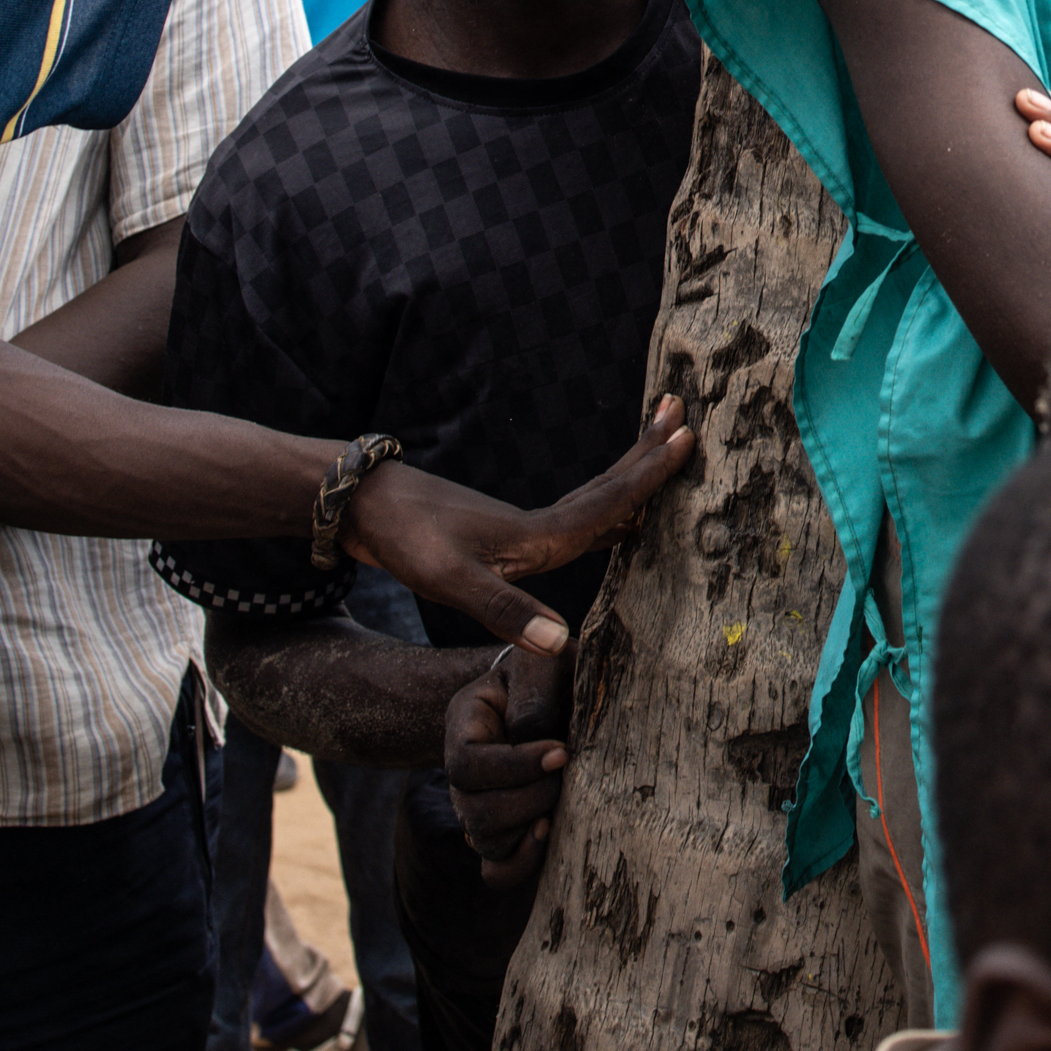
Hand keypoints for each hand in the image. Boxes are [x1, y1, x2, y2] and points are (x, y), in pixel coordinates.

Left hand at [347, 395, 692, 652]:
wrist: (361, 508)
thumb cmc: (405, 540)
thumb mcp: (450, 580)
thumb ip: (505, 609)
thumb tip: (564, 639)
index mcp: (537, 535)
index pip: (608, 503)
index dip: (649, 475)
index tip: (689, 436)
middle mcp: (537, 526)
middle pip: (606, 488)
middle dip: (646, 454)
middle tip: (683, 411)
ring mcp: (519, 530)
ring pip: (591, 501)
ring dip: (627, 478)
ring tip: (660, 453)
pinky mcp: (501, 538)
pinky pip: (571, 520)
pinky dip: (601, 514)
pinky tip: (609, 525)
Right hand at [445, 642, 570, 884]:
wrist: (558, 691)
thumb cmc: (551, 671)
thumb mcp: (542, 660)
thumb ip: (534, 688)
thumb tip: (533, 737)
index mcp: (465, 724)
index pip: (468, 763)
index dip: (514, 766)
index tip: (561, 752)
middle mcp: (464, 771)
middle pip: (474, 811)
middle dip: (528, 799)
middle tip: (567, 776)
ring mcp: (480, 805)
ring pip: (485, 842)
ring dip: (529, 828)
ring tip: (562, 803)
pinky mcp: (505, 832)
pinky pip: (497, 870)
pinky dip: (521, 863)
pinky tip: (549, 836)